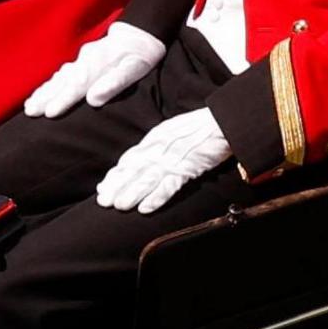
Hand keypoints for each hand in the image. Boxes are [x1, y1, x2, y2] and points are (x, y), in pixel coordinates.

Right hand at [24, 22, 167, 117]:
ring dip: (43, 92)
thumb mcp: (135, 68)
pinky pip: (61, 74)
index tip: (49, 113)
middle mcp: (85, 62)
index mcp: (98, 65)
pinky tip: (41, 91)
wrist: (139, 32)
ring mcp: (81, 61)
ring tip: (29, 106)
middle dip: (45, 97)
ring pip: (58, 78)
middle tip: (29, 111)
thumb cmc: (140, 55)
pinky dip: (49, 84)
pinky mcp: (81, 61)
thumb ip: (115, 82)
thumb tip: (94, 98)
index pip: (77, 86)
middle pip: (62, 82)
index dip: (62, 100)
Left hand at [93, 109, 234, 214]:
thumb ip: (156, 146)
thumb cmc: (200, 127)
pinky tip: (146, 208)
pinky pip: (170, 184)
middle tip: (103, 202)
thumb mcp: (172, 132)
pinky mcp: (189, 166)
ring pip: (147, 178)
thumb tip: (140, 160)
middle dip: (117, 186)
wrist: (225, 120)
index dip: (115, 175)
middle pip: (134, 170)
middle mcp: (159, 148)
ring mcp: (173, 158)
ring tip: (120, 206)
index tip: (102, 189)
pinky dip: (157, 196)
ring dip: (132, 193)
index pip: (130, 159)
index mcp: (155, 139)